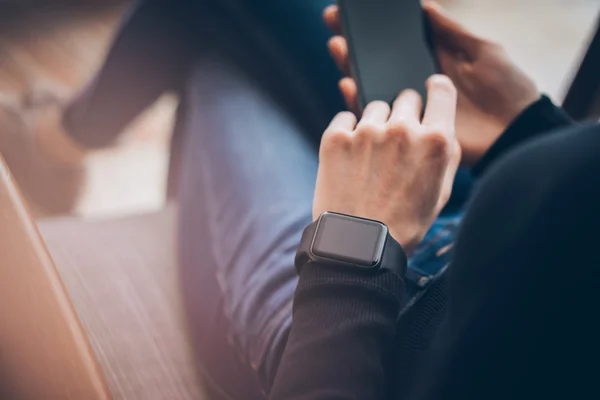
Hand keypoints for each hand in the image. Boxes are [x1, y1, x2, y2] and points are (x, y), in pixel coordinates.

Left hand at [313, 76, 460, 253]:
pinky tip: (350, 159)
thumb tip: (440, 123)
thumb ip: (446, 151)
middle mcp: (402, 129)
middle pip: (406, 97)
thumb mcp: (441, 191)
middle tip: (395, 144)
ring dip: (375, 125)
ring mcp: (367, 131)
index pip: (441, 89)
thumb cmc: (405, 222)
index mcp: (435, 140)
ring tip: (370, 159)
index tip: (429, 91)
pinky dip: (347, 132)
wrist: (359, 244)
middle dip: (403, 115)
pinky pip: (345, 118)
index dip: (435, 89)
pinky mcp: (336, 137)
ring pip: (375, 108)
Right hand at [323, 1, 539, 165]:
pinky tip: (349, 83)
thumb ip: (451, 30)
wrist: (515, 132)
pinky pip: (378, 113)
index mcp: (432, 59)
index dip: (374, 27)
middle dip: (354, 40)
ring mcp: (409, 105)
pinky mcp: (408, 128)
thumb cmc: (506, 87)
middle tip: (334, 21)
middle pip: (377, 59)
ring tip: (338, 46)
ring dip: (351, 66)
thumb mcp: (482, 50)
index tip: (352, 10)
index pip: (395, 40)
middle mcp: (415, 80)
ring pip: (372, 83)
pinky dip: (360, 99)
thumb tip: (422, 4)